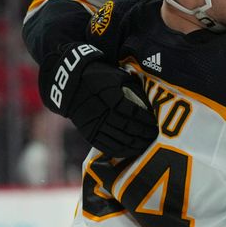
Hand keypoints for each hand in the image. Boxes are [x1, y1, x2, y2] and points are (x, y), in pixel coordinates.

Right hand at [39, 43, 157, 157]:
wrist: (70, 85)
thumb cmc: (98, 76)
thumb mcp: (116, 75)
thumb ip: (133, 86)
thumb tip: (151, 97)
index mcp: (110, 96)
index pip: (133, 111)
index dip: (146, 118)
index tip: (155, 121)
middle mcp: (102, 112)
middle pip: (128, 127)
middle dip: (144, 133)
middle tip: (155, 134)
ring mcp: (94, 124)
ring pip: (119, 139)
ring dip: (135, 143)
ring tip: (147, 143)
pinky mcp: (89, 133)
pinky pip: (107, 146)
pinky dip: (121, 150)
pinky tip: (131, 150)